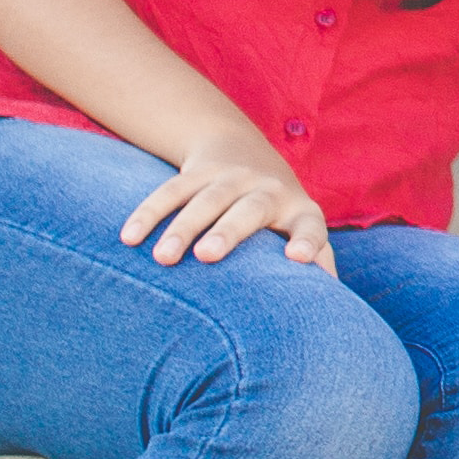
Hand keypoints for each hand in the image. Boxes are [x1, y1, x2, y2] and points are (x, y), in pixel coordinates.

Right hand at [122, 129, 336, 275]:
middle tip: (208, 256)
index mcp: (299, 210)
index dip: (307, 240)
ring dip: (183, 227)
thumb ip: (317, 261)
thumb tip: (330, 308)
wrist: (244, 150)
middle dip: (229, 231)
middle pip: (250, 208)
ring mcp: (231, 177)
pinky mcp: (198, 172)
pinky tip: (129, 238)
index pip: (310, 226)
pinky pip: (170, 190)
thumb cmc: (278, 213)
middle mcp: (268, 189)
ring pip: (206, 199)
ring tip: (163, 258)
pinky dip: (149, 213)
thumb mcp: (301, 229)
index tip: (297, 258)